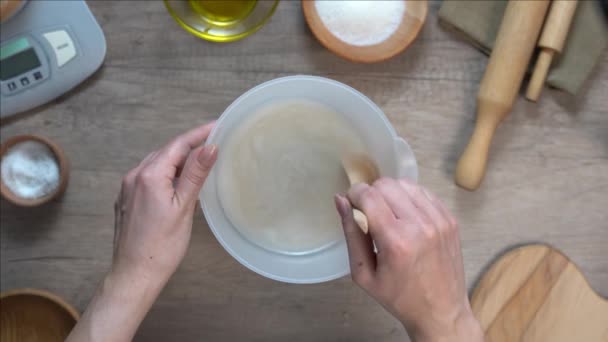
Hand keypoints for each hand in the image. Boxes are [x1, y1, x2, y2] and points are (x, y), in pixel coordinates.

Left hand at [67, 123, 217, 341]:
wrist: (134, 275)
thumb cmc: (162, 246)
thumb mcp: (184, 208)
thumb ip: (195, 174)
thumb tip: (210, 147)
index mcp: (149, 175)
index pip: (178, 145)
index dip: (199, 134)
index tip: (219, 125)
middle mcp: (134, 176)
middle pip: (167, 151)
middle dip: (190, 145)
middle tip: (215, 142)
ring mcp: (127, 188)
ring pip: (157, 163)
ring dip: (179, 159)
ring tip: (202, 160)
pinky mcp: (126, 200)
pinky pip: (149, 176)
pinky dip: (167, 172)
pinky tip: (179, 181)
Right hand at [334, 178, 482, 341]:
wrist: (441, 311)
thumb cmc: (399, 298)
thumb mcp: (364, 274)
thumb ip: (351, 233)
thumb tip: (340, 201)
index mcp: (396, 241)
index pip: (368, 195)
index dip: (354, 195)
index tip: (351, 206)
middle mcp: (420, 225)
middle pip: (386, 184)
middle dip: (371, 193)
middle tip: (369, 213)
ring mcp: (439, 220)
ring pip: (405, 183)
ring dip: (390, 193)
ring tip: (388, 214)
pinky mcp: (450, 219)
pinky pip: (424, 192)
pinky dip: (409, 198)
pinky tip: (405, 216)